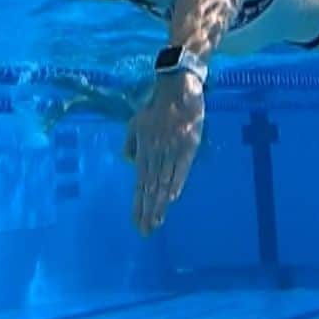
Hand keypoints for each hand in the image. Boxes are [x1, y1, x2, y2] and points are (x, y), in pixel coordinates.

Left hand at [123, 74, 204, 235]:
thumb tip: (130, 164)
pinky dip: (176, 183)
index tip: (136, 222)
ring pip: (165, 182)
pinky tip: (172, 199)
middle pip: (151, 188)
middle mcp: (156, 153)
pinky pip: (181, 169)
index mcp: (143, 150)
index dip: (137, 204)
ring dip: (161, 204)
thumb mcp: (135, 123)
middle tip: (146, 231)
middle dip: (148, 211)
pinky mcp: (188, 145)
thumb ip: (131, 144)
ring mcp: (173, 150)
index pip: (139, 183)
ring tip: (157, 222)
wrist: (177, 87)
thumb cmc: (155, 106)